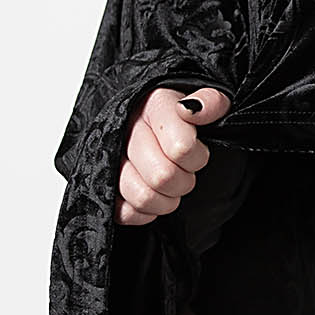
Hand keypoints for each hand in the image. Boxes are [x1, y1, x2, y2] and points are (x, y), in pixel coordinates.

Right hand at [115, 85, 231, 228]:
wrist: (167, 134)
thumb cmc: (189, 120)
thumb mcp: (210, 103)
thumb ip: (211, 102)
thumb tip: (193, 108)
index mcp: (154, 105)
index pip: (181, 147)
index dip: (197, 158)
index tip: (199, 151)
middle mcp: (127, 128)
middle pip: (162, 177)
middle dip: (183, 182)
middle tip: (186, 173)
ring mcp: (110, 157)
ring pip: (142, 197)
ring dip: (166, 200)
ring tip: (172, 188)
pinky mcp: (103, 185)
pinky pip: (122, 212)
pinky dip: (145, 212)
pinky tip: (154, 197)